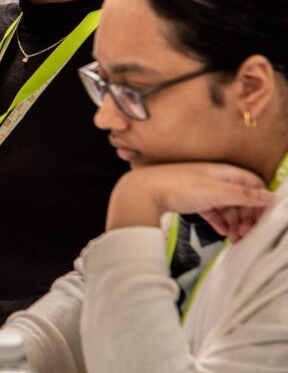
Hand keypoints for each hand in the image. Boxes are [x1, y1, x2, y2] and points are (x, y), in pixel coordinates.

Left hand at [106, 163, 275, 241]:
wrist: (142, 192)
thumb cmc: (176, 186)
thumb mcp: (215, 192)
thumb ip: (242, 195)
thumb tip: (266, 196)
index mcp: (222, 172)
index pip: (252, 183)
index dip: (260, 200)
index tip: (261, 218)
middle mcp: (214, 178)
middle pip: (241, 197)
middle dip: (247, 216)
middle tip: (248, 232)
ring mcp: (202, 188)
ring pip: (227, 206)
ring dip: (235, 222)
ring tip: (236, 237)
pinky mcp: (191, 199)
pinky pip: (212, 211)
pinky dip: (220, 222)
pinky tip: (223, 232)